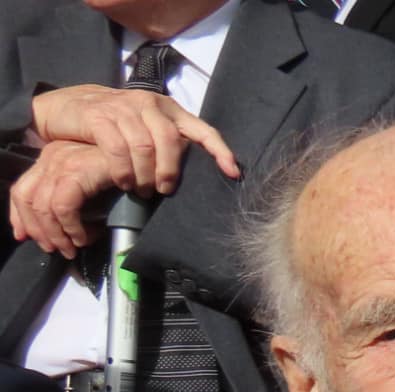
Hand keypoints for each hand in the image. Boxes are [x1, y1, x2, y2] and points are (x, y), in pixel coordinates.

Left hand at [10, 140, 119, 257]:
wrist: (154, 161)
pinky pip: (63, 206)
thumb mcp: (94, 191)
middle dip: (38, 230)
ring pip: (43, 205)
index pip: (22, 190)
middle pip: (25, 197)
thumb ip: (74, 204)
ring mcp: (64, 160)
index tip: (27, 238)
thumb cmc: (130, 177)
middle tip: (57, 250)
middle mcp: (53, 155)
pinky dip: (71, 227)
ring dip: (57, 233)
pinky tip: (86, 236)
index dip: (21, 217)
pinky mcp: (78, 170)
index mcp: (53, 157)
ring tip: (74, 247)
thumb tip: (59, 234)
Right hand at [29, 83, 240, 194]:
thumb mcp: (147, 127)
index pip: (202, 129)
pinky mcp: (98, 116)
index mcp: (169, 109)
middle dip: (169, 171)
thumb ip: (169, 142)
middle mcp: (149, 104)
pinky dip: (123, 171)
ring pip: (144, 147)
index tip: (232, 173)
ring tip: (140, 190)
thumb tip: (196, 174)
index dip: (220, 151)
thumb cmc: (116, 124)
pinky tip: (123, 182)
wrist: (69, 106)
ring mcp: (123, 107)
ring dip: (144, 175)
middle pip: (170, 141)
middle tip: (163, 190)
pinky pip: (117, 149)